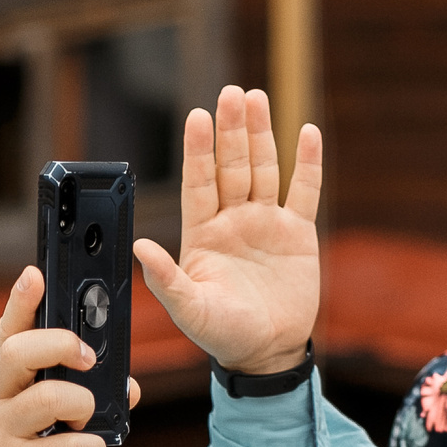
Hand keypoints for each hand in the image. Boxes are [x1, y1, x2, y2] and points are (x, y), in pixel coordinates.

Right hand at [0, 268, 139, 446]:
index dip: (21, 300)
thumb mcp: (20, 413)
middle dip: (61, 345)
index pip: (7, 330)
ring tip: (83, 420)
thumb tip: (128, 388)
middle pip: (19, 353)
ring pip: (51, 399)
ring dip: (83, 405)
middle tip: (86, 359)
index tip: (35, 274)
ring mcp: (1, 432)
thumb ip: (64, 391)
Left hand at [131, 86, 319, 374]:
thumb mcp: (190, 309)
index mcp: (203, 234)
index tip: (196, 118)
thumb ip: (166, 279)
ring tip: (255, 98)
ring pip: (264, 169)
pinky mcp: (298, 234)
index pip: (199, 183)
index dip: (198, 151)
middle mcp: (232, 221)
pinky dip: (307, 163)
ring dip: (261, 135)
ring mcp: (266, 224)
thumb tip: (140, 246)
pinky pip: (304, 192)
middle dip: (231, 131)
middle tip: (230, 94)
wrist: (266, 352)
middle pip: (232, 167)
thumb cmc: (222, 334)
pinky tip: (306, 132)